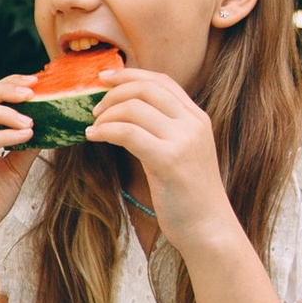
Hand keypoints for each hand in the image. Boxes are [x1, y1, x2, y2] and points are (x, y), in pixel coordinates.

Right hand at [0, 77, 40, 243]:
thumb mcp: (17, 166)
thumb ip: (28, 144)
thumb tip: (51, 122)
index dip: (9, 85)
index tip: (36, 82)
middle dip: (4, 90)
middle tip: (32, 92)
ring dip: (4, 112)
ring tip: (30, 120)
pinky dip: (1, 136)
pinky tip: (24, 136)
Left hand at [85, 68, 234, 250]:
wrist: (208, 227)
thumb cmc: (187, 195)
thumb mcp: (181, 153)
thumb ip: (163, 131)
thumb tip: (126, 115)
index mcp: (197, 118)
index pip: (162, 81)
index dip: (130, 75)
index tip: (104, 78)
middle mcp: (193, 123)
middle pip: (146, 88)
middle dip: (113, 92)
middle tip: (94, 108)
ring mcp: (183, 140)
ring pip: (133, 108)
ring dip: (105, 114)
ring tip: (93, 127)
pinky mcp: (168, 160)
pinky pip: (127, 132)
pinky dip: (105, 131)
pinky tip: (93, 137)